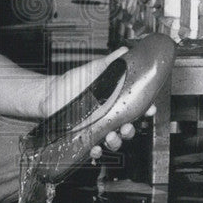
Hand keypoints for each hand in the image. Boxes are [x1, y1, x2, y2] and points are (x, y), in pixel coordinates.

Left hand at [41, 47, 155, 158]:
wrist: (52, 93)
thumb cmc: (73, 81)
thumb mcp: (94, 69)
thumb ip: (111, 62)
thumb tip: (125, 51)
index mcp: (115, 101)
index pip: (136, 108)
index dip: (146, 110)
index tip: (149, 109)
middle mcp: (109, 117)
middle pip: (128, 128)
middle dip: (131, 130)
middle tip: (127, 127)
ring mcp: (98, 128)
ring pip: (114, 140)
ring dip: (116, 141)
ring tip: (111, 137)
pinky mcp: (85, 137)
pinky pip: (94, 148)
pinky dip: (96, 151)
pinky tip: (94, 148)